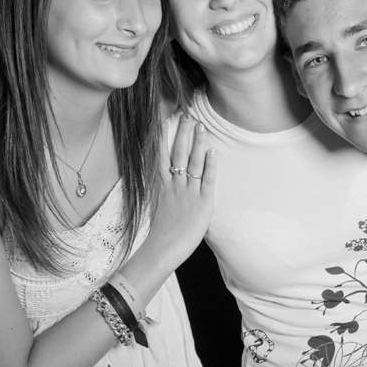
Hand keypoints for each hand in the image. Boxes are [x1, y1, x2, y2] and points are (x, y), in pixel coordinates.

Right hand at [147, 114, 215, 268]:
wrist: (161, 250)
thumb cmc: (157, 234)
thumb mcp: (154, 208)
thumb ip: (159, 194)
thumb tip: (161, 185)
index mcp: (160, 186)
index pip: (161, 155)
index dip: (164, 138)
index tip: (166, 121)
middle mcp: (173, 185)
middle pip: (177, 153)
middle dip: (182, 133)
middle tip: (187, 115)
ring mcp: (188, 192)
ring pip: (192, 162)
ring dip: (196, 142)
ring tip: (200, 125)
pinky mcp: (202, 202)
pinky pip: (207, 179)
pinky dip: (209, 165)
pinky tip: (211, 151)